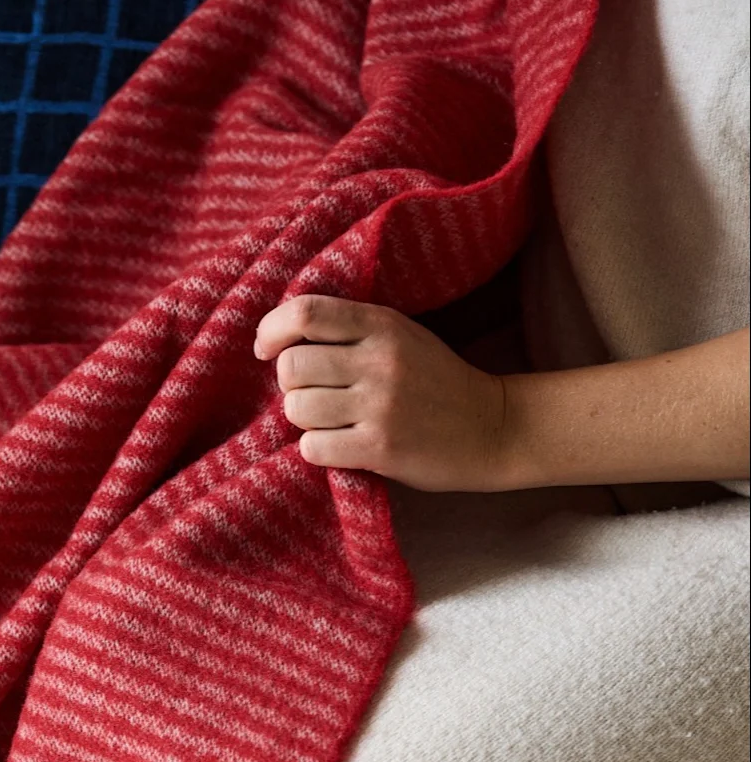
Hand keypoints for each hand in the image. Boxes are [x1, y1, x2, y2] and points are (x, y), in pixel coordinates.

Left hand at [255, 294, 511, 492]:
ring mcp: (380, 405)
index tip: (267, 350)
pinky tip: (340, 446)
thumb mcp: (402, 336)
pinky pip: (314, 447)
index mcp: (382, 324)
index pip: (305, 312)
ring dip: (304, 420)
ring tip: (331, 422)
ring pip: (297, 409)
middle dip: (291, 386)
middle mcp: (380, 360)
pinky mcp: (381, 447)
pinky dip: (317, 449)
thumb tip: (280, 340)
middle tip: (312, 395)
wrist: (493, 427)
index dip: (272, 331)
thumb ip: (351, 331)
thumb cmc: (437, 382)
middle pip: (292, 367)